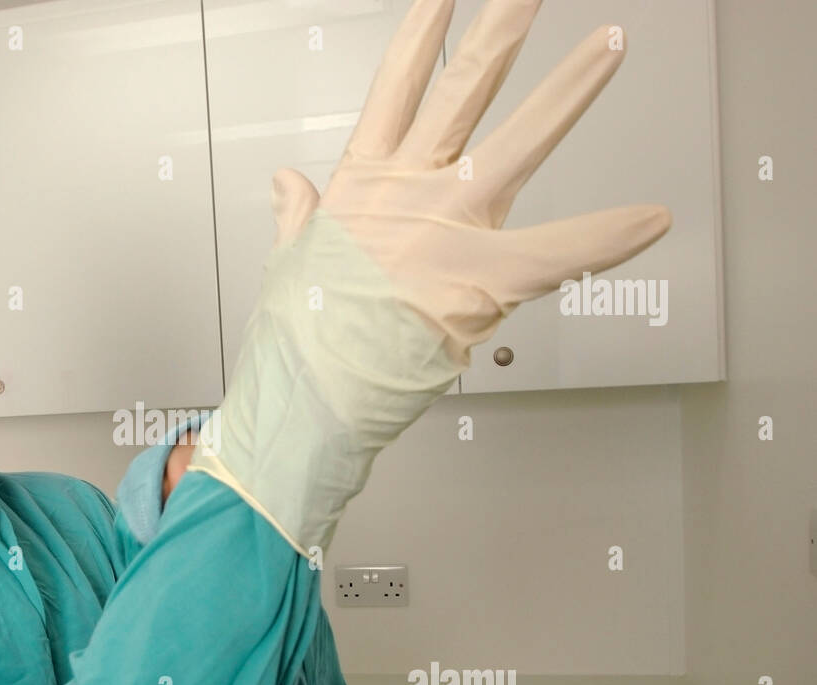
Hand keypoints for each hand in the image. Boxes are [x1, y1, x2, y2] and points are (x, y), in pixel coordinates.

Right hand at [191, 0, 670, 556]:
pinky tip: (651, 217)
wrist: (308, 391)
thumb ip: (298, 214)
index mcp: (363, 184)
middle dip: (502, 29)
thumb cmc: (300, 338)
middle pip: (463, 87)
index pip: (397, 85)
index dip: (423, 32)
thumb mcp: (291, 262)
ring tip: (609, 43)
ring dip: (570, 90)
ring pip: (519, 140)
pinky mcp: (483, 278)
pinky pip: (559, 253)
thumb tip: (288, 182)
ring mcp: (448, 227)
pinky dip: (607, 238)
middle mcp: (410, 189)